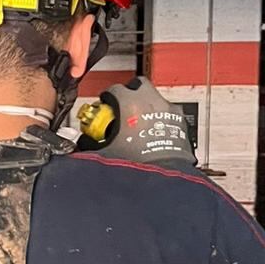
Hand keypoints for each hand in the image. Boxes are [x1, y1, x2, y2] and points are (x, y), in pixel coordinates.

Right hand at [81, 77, 197, 169]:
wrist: (164, 178)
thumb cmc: (138, 164)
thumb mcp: (105, 154)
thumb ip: (90, 144)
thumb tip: (84, 143)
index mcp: (131, 104)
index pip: (115, 89)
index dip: (108, 96)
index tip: (105, 104)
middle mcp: (152, 102)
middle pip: (139, 84)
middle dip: (130, 91)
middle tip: (123, 106)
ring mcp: (169, 111)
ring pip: (156, 98)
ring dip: (147, 106)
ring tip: (138, 124)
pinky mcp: (181, 123)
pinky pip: (168, 114)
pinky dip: (160, 119)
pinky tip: (152, 134)